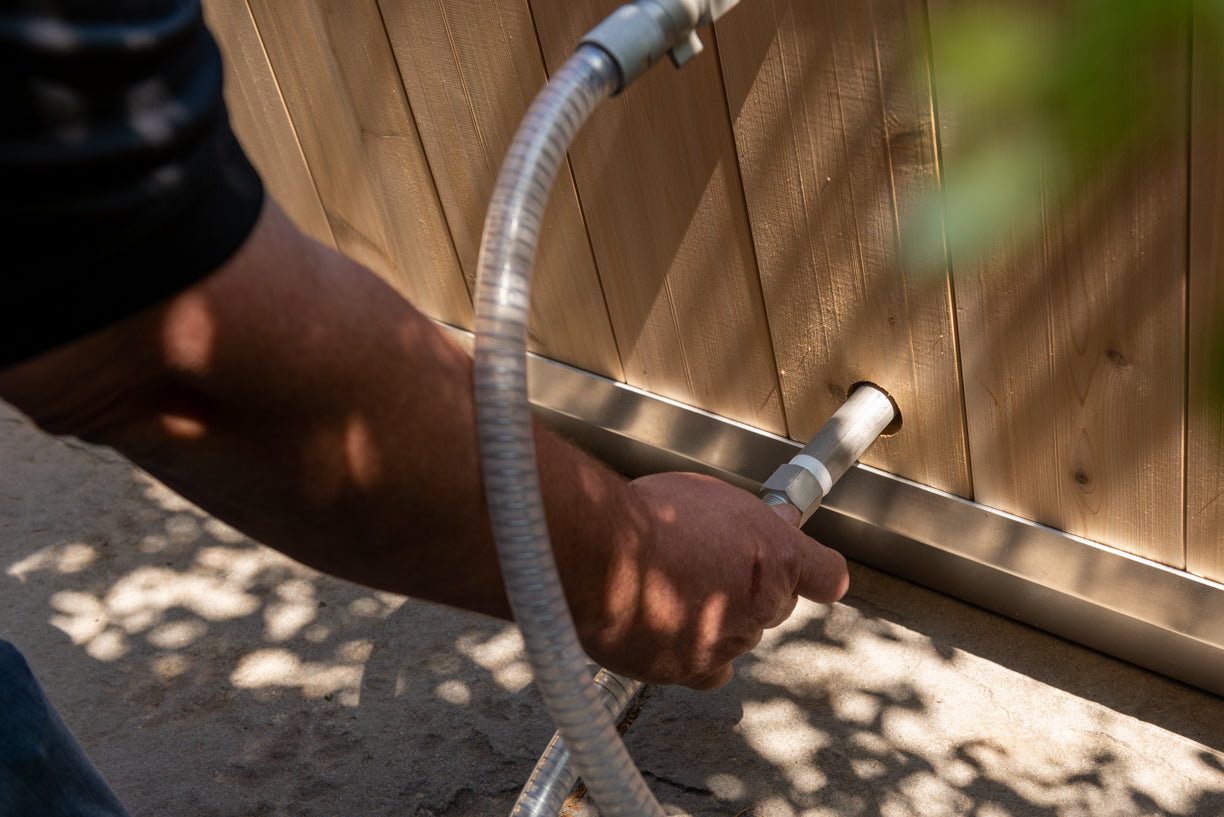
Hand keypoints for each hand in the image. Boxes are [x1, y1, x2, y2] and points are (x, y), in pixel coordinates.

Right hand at [570, 472, 848, 689]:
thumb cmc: (650, 517)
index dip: (815, 573)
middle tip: (711, 565)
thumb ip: (750, 519)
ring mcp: (728, 642)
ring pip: (738, 635)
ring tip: (674, 589)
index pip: (827, 576)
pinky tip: (674, 632)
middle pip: (774, 606)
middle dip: (751, 588)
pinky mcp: (691, 670)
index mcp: (779, 558)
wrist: (602, 554)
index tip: (806, 571)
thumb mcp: (711, 495)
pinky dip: (696, 654)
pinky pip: (709, 670)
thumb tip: (775, 519)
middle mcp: (762, 606)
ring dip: (717, 619)